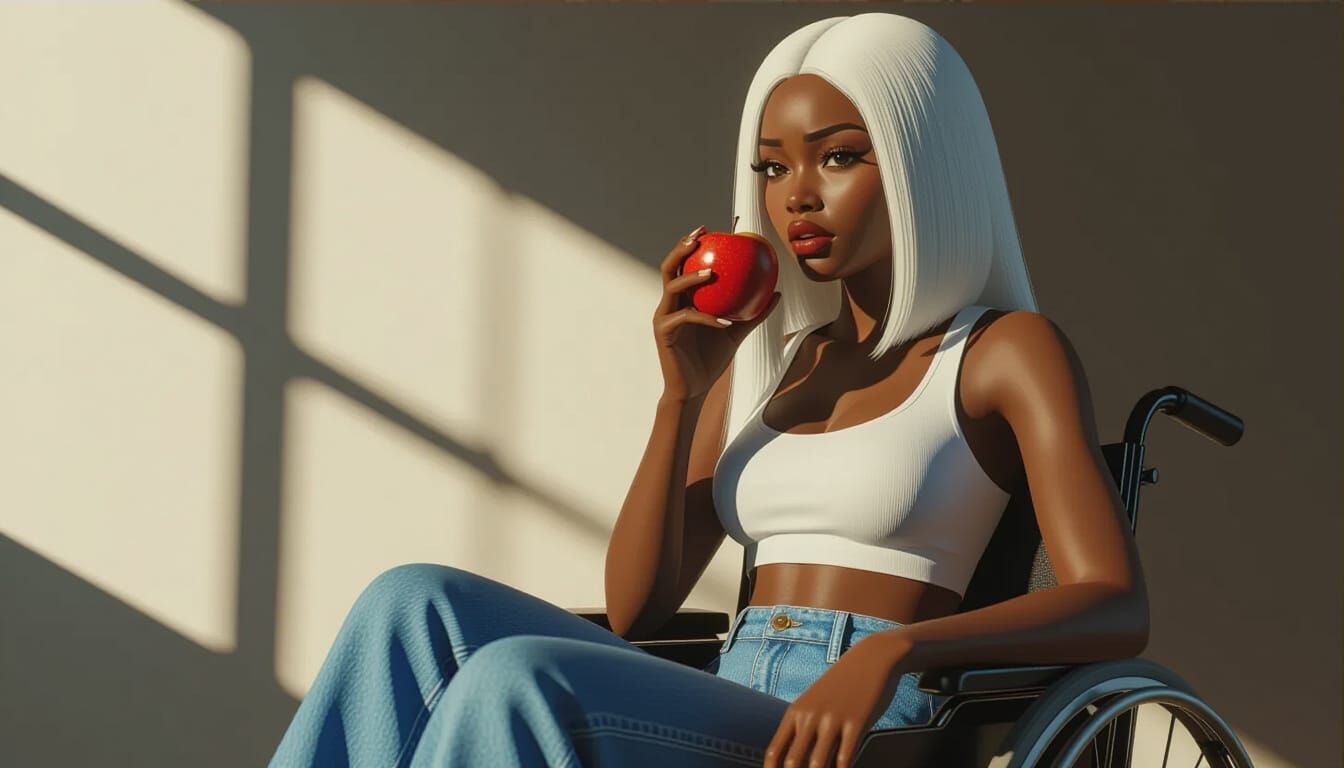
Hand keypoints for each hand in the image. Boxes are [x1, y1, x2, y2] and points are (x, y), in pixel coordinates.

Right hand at [654, 224, 780, 401]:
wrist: (693, 388)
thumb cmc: (711, 360)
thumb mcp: (736, 333)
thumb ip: (753, 314)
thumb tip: (777, 293)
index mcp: (682, 300)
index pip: (683, 265)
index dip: (691, 245)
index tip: (708, 229)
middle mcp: (669, 304)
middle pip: (670, 267)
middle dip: (682, 248)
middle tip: (700, 236)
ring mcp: (664, 317)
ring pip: (672, 287)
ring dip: (692, 277)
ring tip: (712, 271)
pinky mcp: (664, 333)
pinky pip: (687, 318)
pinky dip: (707, 318)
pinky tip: (725, 321)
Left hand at [763, 633, 911, 767]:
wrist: (870, 658)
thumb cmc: (842, 684)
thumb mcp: (815, 701)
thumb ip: (803, 726)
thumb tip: (796, 757)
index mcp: (795, 712)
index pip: (775, 750)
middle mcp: (810, 717)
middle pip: (792, 761)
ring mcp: (832, 719)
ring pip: (817, 763)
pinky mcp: (856, 722)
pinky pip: (845, 756)